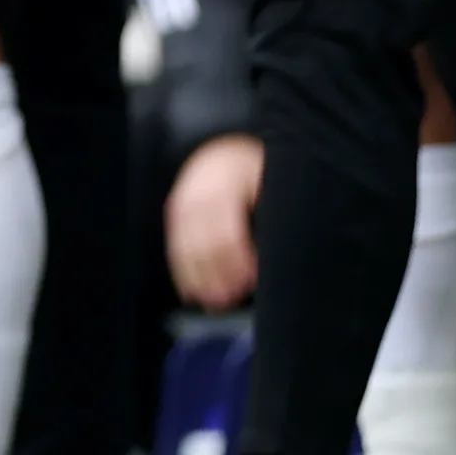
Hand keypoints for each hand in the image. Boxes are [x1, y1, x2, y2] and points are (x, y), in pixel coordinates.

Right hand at [167, 132, 263, 308]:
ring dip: (200, 279)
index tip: (251, 282)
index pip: (228, 233)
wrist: (222, 152)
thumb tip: (280, 251)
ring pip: (188, 248)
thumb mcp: (268, 182)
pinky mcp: (174, 214)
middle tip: (231, 300)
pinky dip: (183, 271)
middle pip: (206, 244)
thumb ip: (270, 213)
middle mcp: (199, 196)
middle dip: (219, 275)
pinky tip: (192, 292)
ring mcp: (183, 204)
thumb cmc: (255, 173)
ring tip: (215, 302)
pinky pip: (175, 246)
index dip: (239, 261)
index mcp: (226, 188)